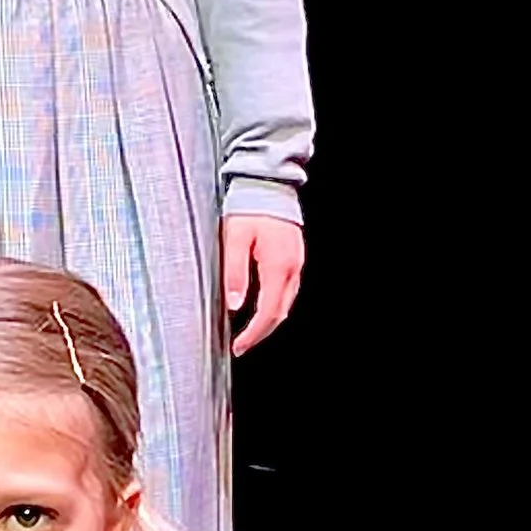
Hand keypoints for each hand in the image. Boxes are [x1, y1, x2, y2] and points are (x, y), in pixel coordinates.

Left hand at [221, 217, 303, 356]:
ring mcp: (296, 263)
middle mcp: (291, 268)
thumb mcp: (234, 239)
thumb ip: (234, 273)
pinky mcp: (294, 257)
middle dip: (261, 333)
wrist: (267, 184)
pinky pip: (287, 290)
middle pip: (280, 313)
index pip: (268, 312)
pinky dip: (275, 304)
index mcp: (277, 266)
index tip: (238, 347)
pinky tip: (262, 306)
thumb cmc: (248, 207)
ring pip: (286, 303)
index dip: (253, 334)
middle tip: (242, 345)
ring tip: (249, 331)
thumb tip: (235, 305)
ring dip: (269, 321)